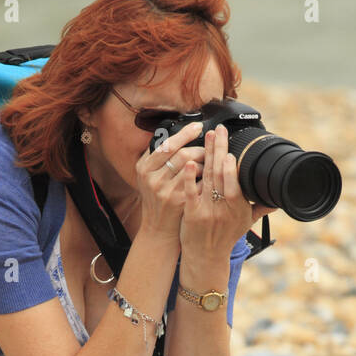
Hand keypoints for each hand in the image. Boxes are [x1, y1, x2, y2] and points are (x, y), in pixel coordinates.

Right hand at [133, 119, 206, 243]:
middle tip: (209, 148)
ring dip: (206, 162)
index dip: (185, 134)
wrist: (157, 228)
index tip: (198, 126)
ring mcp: (165, 191)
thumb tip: (175, 135)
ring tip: (210, 162)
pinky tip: (211, 176)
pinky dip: (207, 176)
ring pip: (193, 167)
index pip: (167, 145)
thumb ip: (156, 158)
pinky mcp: (178, 201)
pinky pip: (198, 182)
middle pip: (183, 154)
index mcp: (144, 167)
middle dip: (200, 149)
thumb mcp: (148, 177)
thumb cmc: (157, 199)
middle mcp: (152, 178)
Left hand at [180, 124, 275, 263]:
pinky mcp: (191, 213)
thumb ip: (260, 208)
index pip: (235, 185)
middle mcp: (223, 209)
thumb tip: (277, 199)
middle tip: (218, 130)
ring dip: (207, 155)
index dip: (232, 168)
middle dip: (219, 150)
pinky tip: (189, 162)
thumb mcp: (246, 224)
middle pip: (221, 175)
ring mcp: (206, 211)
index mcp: (238, 209)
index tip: (231, 150)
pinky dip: (190, 177)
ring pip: (206, 179)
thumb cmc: (226, 239)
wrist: (206, 258)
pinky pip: (190, 192)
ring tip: (207, 136)